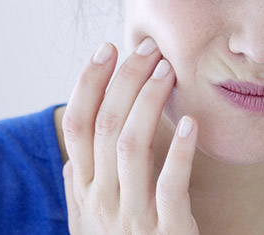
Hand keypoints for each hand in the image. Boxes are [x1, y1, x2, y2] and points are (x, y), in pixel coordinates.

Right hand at [62, 39, 199, 233]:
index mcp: (86, 193)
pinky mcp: (167, 232)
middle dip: (123, 80)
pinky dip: (181, 151)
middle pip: (104, 126)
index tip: (106, 50)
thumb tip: (71, 156)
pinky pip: (170, 184)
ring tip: (167, 71)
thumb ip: (81, 192)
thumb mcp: (92, 227)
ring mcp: (132, 218)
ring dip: (150, 102)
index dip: (89, 83)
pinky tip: (192, 123)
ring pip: (131, 146)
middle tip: (145, 47)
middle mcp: (102, 202)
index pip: (77, 126)